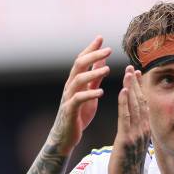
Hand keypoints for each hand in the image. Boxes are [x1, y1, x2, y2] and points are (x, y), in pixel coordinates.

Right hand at [48, 36, 110, 154]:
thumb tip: (102, 61)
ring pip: (78, 80)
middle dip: (93, 55)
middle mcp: (70, 86)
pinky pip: (78, 100)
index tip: (101, 37)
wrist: (65, 137)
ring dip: (93, 73)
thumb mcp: (89, 93)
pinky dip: (89, 94)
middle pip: (78, 65)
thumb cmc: (79, 115)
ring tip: (107, 69)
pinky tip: (100, 92)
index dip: (90, 48)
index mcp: (75, 81)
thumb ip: (95, 78)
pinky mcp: (70, 111)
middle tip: (109, 49)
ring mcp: (68, 98)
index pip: (81, 60)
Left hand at [109, 66, 150, 173]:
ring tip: (128, 72)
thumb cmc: (129, 168)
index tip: (138, 75)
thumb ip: (136, 133)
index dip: (141, 89)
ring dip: (131, 88)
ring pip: (135, 106)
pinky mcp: (126, 139)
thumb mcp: (135, 147)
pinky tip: (123, 90)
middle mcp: (143, 130)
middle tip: (133, 68)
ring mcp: (136, 134)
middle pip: (141, 102)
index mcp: (145, 131)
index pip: (144, 105)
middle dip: (137, 84)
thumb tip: (136, 125)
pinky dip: (125, 102)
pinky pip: (126, 117)